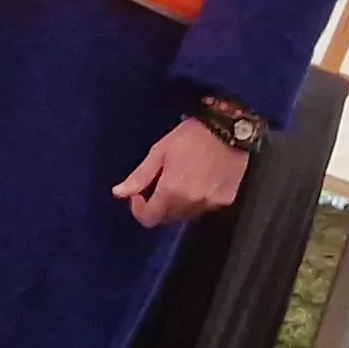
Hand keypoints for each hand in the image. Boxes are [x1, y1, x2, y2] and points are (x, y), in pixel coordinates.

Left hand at [110, 117, 247, 229]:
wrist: (230, 129)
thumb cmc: (192, 135)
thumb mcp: (160, 151)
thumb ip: (139, 177)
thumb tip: (118, 193)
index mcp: (172, 190)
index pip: (149, 218)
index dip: (139, 209)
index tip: (139, 194)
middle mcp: (191, 202)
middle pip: (167, 217)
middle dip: (158, 205)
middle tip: (161, 182)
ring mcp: (210, 203)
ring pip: (185, 214)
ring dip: (178, 204)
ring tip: (182, 179)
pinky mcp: (225, 201)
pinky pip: (203, 208)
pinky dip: (197, 200)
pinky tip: (200, 181)